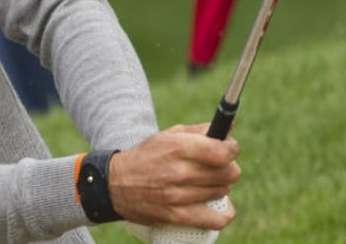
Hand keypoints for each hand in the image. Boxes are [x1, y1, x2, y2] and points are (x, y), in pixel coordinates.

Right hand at [107, 123, 240, 229]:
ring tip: (206, 183)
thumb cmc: (145, 157)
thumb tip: (229, 126)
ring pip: (223, 192)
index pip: (223, 152)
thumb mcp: (166, 136)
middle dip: (228, 168)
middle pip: (228, 173)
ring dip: (219, 187)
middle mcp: (179, 172)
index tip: (229, 149)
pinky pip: (215, 219)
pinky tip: (217, 207)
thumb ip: (198, 131)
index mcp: (178, 148)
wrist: (114, 184)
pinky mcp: (176, 216)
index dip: (231, 149)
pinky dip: (222, 214)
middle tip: (217, 167)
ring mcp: (178, 196)